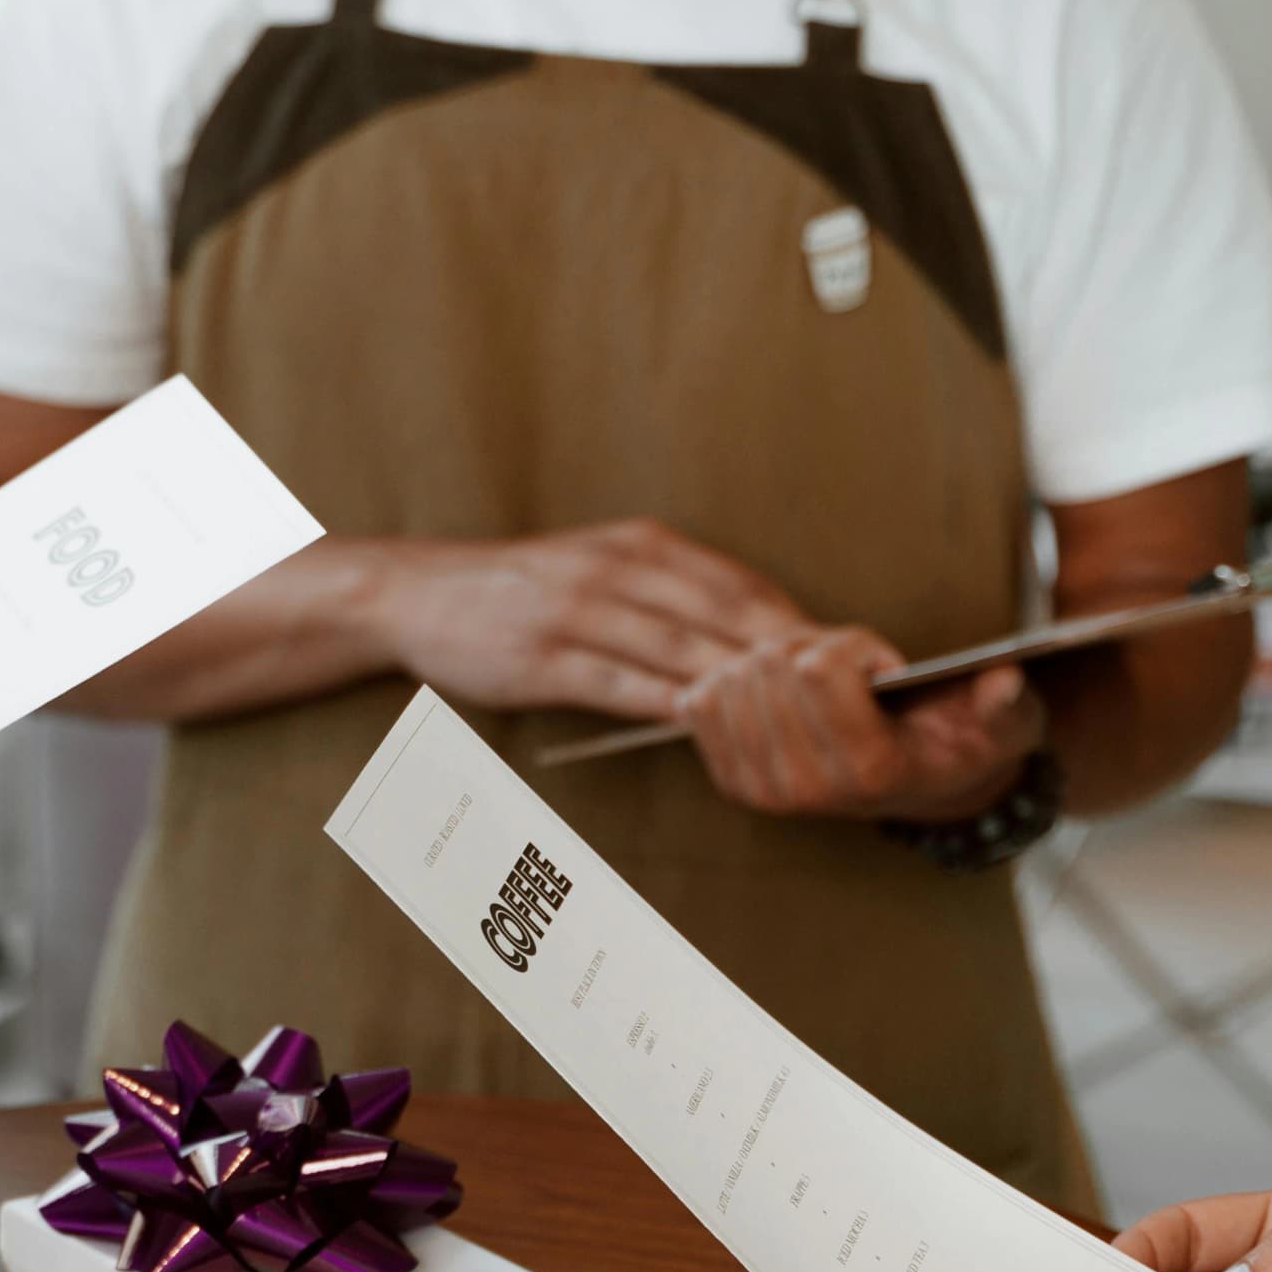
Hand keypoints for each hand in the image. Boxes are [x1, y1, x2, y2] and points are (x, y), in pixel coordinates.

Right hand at [370, 521, 809, 720]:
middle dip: (790, 655)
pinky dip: (666, 703)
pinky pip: (618, 684)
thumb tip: (752, 637)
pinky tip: (704, 726)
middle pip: (721, 614)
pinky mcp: (542, 658)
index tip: (851, 654)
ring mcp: (577, 612)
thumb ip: (672, 595)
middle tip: (847, 692)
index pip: (738, 583)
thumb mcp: (603, 567)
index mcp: (640, 545)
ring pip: (677, 649)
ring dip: (740, 684)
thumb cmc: (524, 591)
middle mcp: (616, 570)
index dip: (798, 620)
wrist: (421, 593)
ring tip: (795, 717)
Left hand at [677, 629, 1043, 822]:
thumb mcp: (1006, 723)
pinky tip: (775, 696)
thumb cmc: (962, 741)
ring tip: (814, 684)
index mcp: (871, 771)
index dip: (853, 646)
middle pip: (768, 666)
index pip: (817, 668)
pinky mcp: (731, 781)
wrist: (923, 788)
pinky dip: (733, 682)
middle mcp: (810, 791)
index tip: (884, 666)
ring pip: (731, 678)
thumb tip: (1002, 685)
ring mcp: (764, 791)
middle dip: (809, 648)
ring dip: (771, 663)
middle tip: (844, 669)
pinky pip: (698, 703)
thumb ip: (1006, 704)